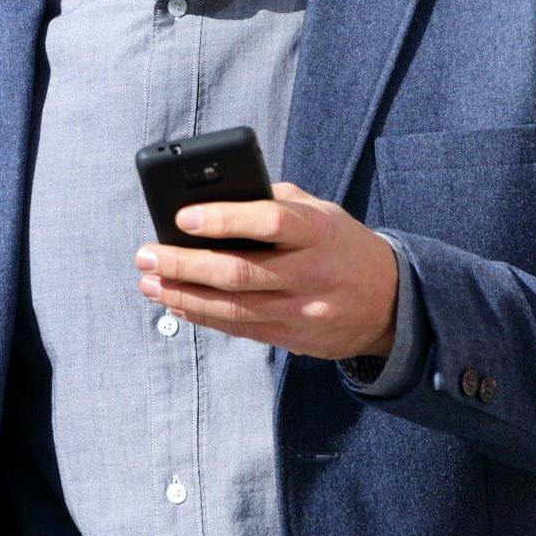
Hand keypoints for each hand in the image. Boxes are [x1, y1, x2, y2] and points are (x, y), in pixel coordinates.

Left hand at [132, 180, 396, 360]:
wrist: (390, 301)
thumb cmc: (340, 244)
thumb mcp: (321, 211)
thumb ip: (274, 201)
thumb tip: (214, 197)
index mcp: (319, 231)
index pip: (268, 222)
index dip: (222, 220)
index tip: (181, 218)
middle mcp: (312, 273)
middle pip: (239, 273)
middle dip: (184, 265)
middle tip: (146, 256)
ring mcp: (304, 311)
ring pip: (233, 308)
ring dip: (183, 296)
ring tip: (150, 283)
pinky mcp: (295, 338)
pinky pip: (241, 329)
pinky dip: (204, 317)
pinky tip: (177, 305)